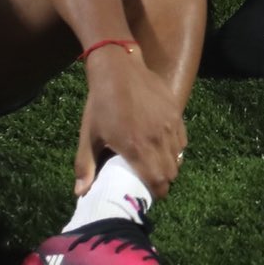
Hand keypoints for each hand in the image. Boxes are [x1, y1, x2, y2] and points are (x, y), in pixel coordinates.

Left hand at [74, 47, 185, 201]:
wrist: (118, 69)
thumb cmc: (100, 103)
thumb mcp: (88, 135)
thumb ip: (85, 166)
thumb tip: (81, 193)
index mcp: (136, 148)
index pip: (156, 181)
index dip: (157, 192)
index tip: (151, 195)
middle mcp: (157, 139)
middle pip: (171, 172)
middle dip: (164, 181)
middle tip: (152, 181)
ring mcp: (169, 125)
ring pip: (178, 156)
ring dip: (170, 164)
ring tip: (158, 164)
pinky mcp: (176, 113)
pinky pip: (182, 139)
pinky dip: (176, 148)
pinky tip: (165, 146)